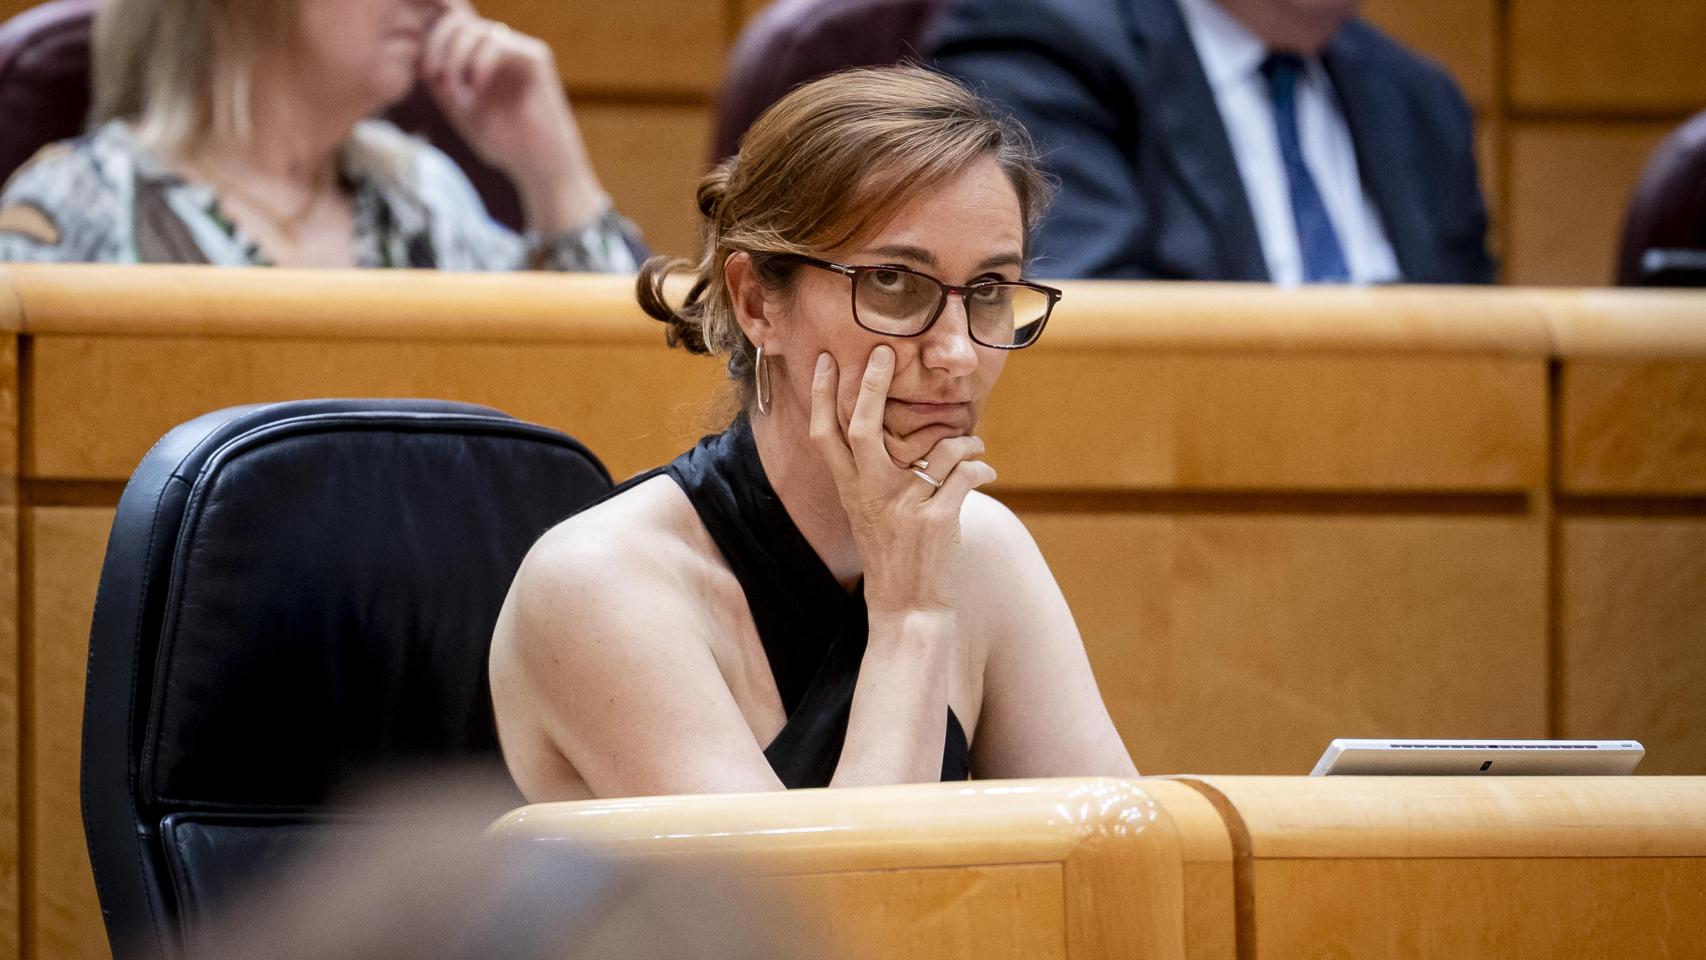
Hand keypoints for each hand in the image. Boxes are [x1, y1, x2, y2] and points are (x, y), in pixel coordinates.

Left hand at [421, 0, 604, 231]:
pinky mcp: (536, 57)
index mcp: (482, 57)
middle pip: (460, 21)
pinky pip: (499, 44)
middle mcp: (501, 48)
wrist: (538, 165)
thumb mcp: (459, 111)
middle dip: (439, 45)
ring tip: (458, 94)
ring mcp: (519, 50)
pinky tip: (476, 89)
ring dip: (457, 59)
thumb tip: (419, 56)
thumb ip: (441, 83)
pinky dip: (480, 64)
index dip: (432, 42)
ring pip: (477, 30)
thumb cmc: (503, 143)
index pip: (451, 28)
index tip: (423, 73)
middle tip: (434, 76)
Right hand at [808, 346, 996, 617]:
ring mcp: (903, 507)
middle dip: (871, 385)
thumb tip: (898, 431)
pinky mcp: (936, 520)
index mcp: (850, 491)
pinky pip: (966, 473)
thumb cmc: (893, 555)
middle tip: (885, 352)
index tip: (825, 361)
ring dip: (964, 439)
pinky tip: (985, 470)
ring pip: (937, 447)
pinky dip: (981, 465)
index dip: (822, 396)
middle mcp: (870, 495)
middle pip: (862, 428)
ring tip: (973, 443)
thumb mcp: (869, 513)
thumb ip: (874, 476)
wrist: (908, 608)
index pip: (824, 435)